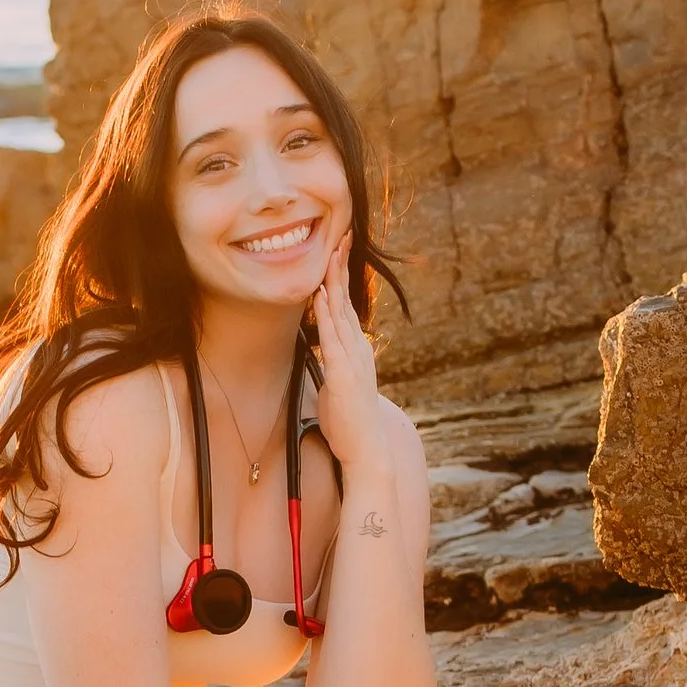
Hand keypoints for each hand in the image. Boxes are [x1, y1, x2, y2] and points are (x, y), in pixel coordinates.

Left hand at [307, 238, 389, 477]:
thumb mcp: (339, 390)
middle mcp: (357, 349)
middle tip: (339, 237)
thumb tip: (323, 359)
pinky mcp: (343, 374)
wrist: (368, 449)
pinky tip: (318, 295)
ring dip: (333, 282)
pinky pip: (332, 338)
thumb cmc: (351, 425)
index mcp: (356, 352)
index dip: (341, 280)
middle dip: (341, 268)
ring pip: (340, 313)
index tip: (337, 254)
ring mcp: (352, 360)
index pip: (347, 308)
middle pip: (346, 301)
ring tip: (330, 253)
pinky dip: (325, 315)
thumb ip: (332, 370)